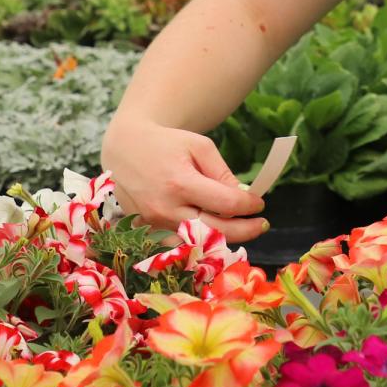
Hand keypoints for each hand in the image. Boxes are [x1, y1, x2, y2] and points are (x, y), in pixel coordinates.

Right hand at [100, 116, 268, 243]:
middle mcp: (166, 209)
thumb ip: (222, 172)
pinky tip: (215, 230)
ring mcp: (156, 224)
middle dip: (245, 231)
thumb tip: (241, 197)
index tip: (258, 202)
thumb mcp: (199, 146)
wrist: (125, 149)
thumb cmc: (166, 144)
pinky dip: (201, 239)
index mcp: (180, 183)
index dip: (248, 205)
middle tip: (261, 224)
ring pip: (200, 242)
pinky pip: (182, 242)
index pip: (226, 204)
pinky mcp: (149, 231)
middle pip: (216, 232)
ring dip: (224, 237)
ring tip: (241, 227)